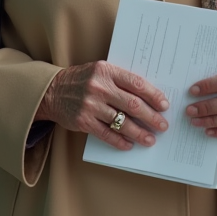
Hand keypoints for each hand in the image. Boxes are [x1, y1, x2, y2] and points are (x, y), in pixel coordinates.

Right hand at [36, 61, 169, 150]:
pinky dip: (120, 141)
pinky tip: (129, 145)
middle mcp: (99, 87)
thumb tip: (149, 96)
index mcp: (106, 71)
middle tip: (163, 125)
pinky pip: (106, 134)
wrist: (53, 91)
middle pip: (133, 104)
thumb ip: (120, 80)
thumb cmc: (82, 80)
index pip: (136, 83)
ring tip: (150, 139)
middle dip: (151, 117)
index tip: (164, 105)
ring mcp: (90, 105)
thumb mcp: (100, 71)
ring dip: (139, 133)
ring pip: (122, 122)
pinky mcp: (83, 121)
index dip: (153, 95)